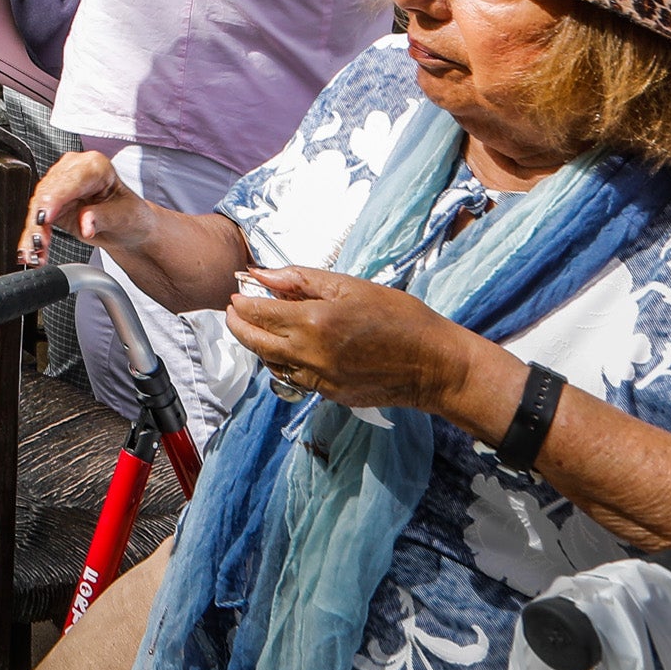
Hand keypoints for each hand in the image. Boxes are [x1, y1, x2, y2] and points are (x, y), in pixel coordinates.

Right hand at [21, 149, 151, 264]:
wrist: (130, 228)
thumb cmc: (131, 215)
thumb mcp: (124, 216)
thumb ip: (102, 217)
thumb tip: (85, 222)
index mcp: (95, 166)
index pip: (69, 180)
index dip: (54, 198)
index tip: (44, 217)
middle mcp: (73, 171)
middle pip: (48, 192)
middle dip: (39, 219)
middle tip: (38, 242)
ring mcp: (60, 187)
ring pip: (37, 207)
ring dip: (33, 232)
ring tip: (35, 253)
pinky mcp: (52, 204)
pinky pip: (36, 220)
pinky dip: (32, 237)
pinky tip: (31, 251)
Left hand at [223, 263, 489, 412]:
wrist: (434, 365)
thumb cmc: (399, 316)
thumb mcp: (350, 286)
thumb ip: (301, 279)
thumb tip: (261, 274)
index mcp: (314, 322)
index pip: (258, 314)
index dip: (241, 303)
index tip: (237, 293)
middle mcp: (310, 355)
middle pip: (255, 342)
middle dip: (238, 325)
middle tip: (236, 310)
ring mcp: (319, 380)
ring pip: (271, 363)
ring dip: (260, 344)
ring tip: (264, 326)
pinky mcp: (330, 395)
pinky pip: (294, 377)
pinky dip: (285, 361)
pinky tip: (293, 346)